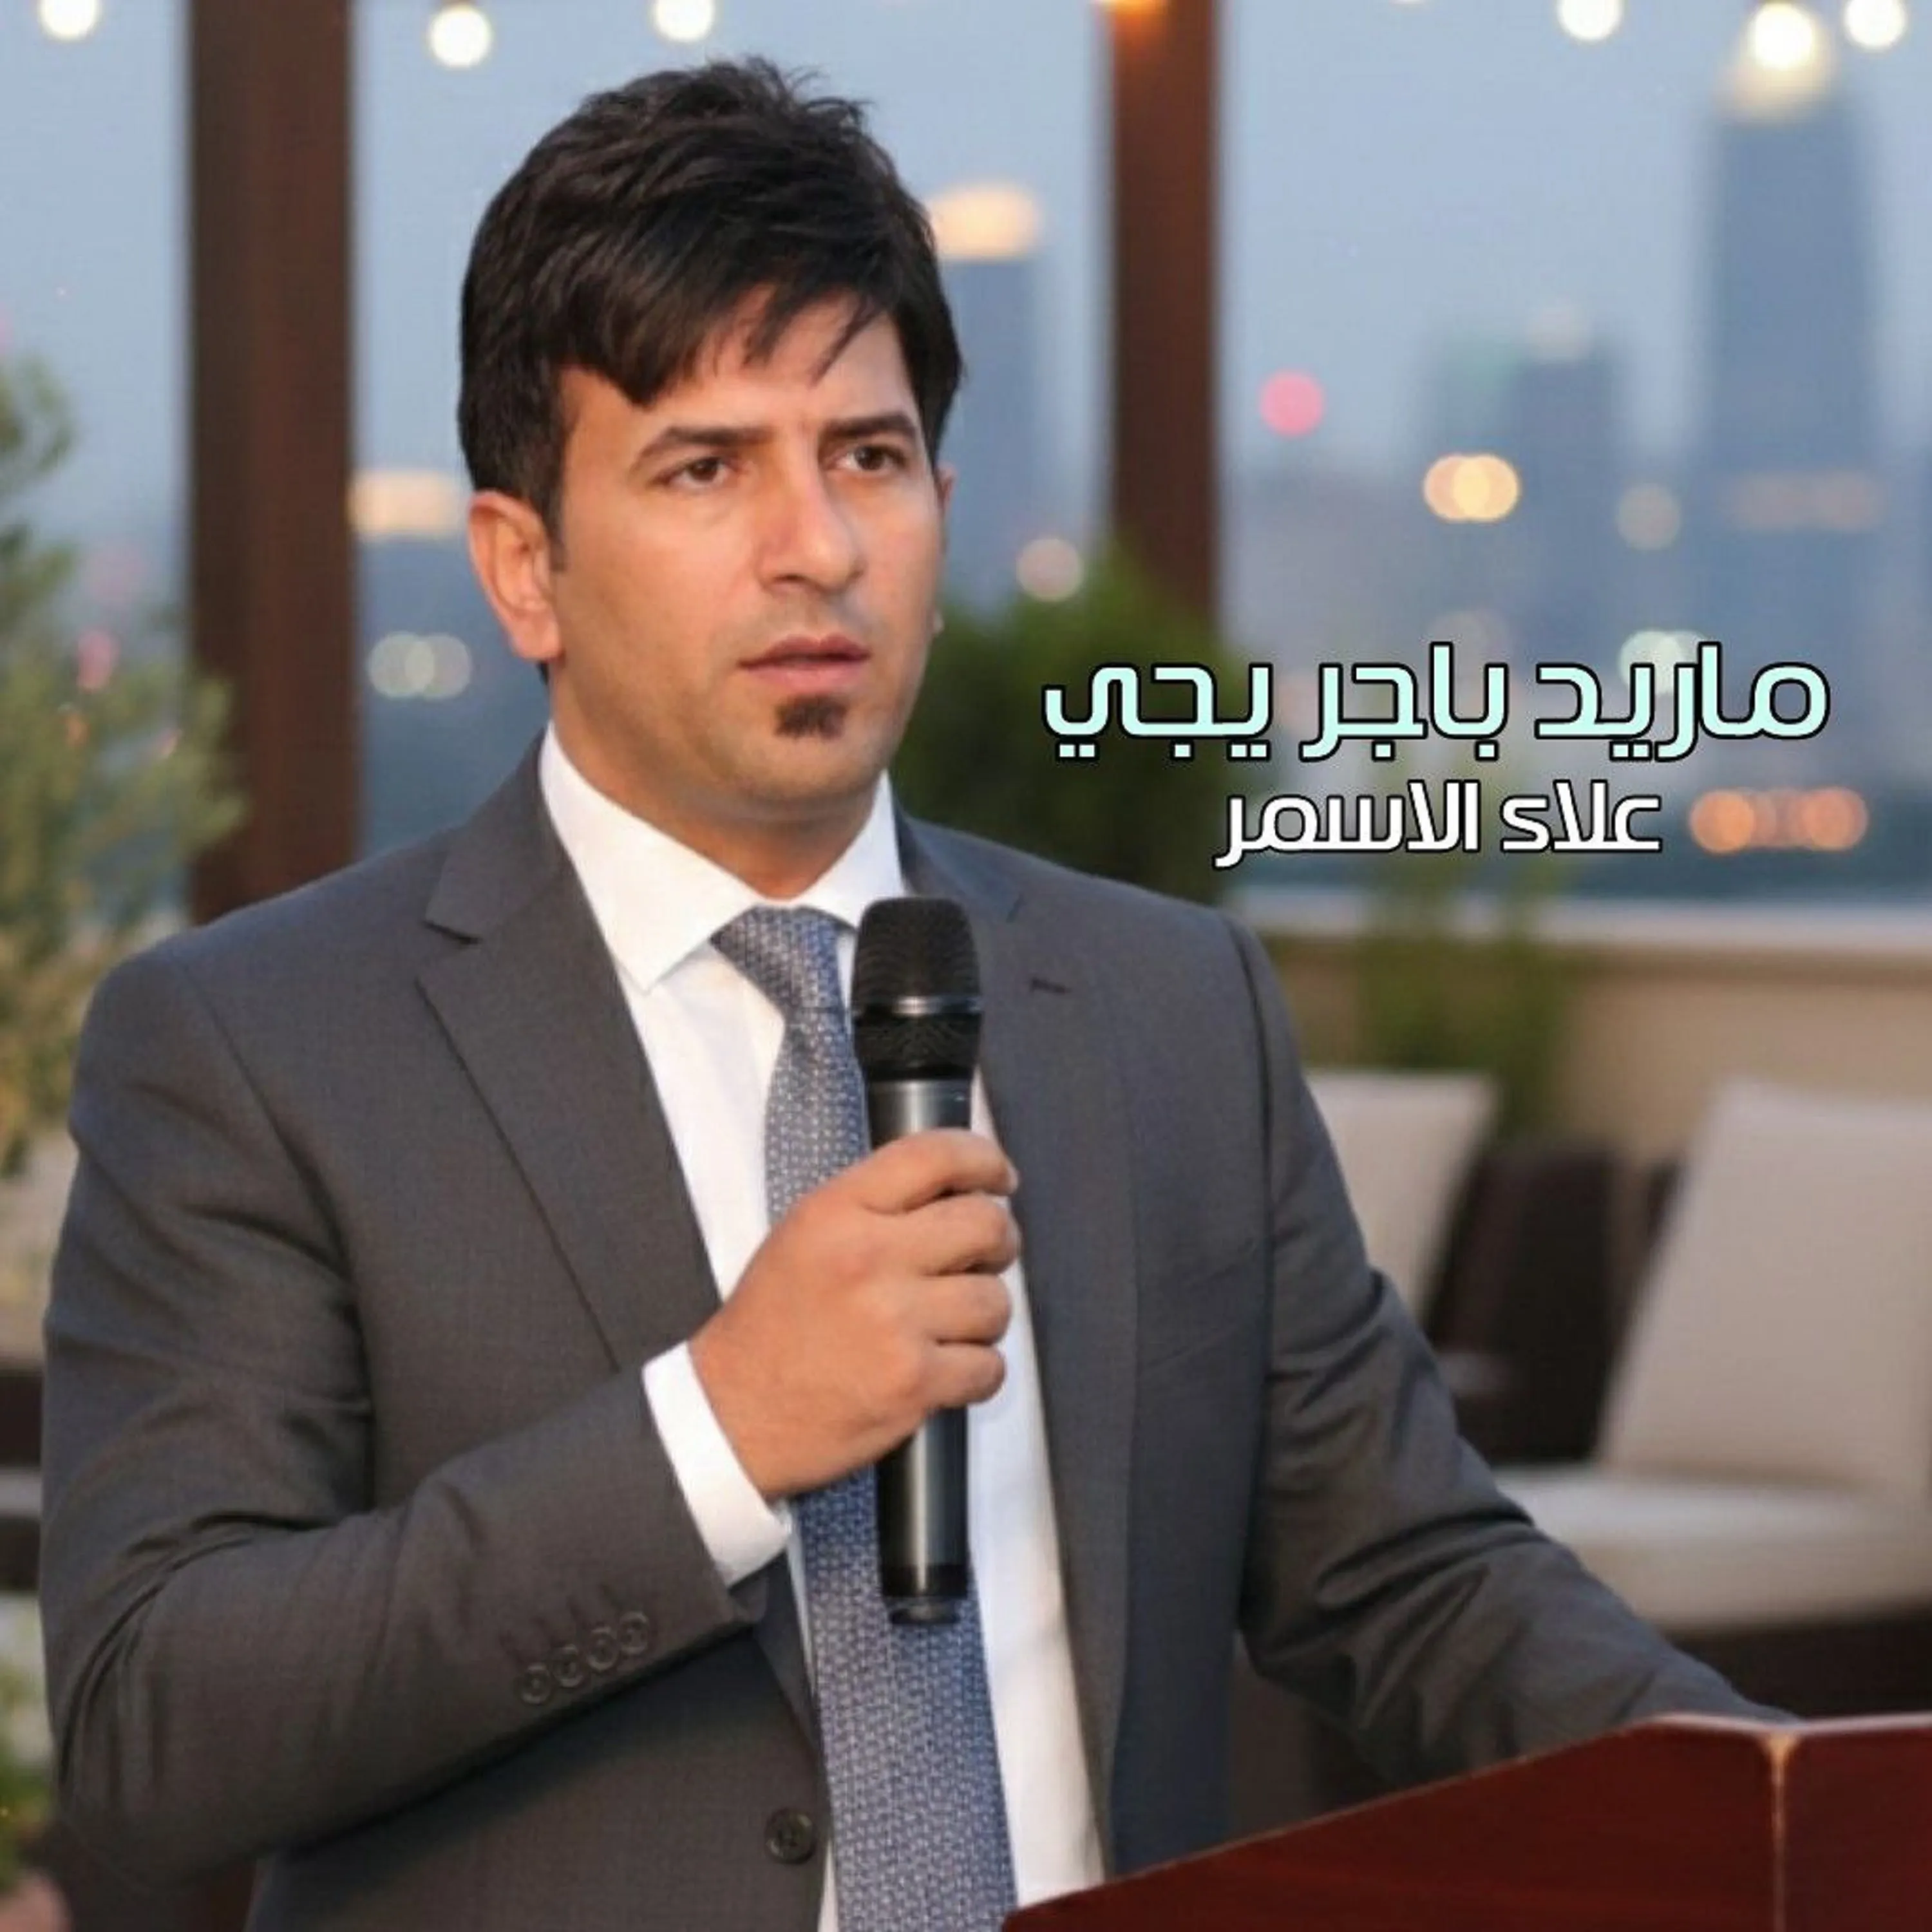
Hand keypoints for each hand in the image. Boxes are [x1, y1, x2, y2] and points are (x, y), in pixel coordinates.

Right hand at [689, 1129, 1018, 1500]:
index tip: (999, 1177)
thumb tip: (958, 1189)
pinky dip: (978, 1372)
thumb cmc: (770, 1327)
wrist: (733, 1415)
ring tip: (950, 1326)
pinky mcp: (913, 1383)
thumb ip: (875, 1204)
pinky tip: (945, 1370)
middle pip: (985, 1224)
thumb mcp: (804, 1235)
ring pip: (996, 1300)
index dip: (983, 1160)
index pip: (934, 1155)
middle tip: (984, 1258)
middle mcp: (867, 1258)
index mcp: (836, 1212)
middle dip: (998, 1242)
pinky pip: (990, 1366)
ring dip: (984, 1315)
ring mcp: (893, 1323)